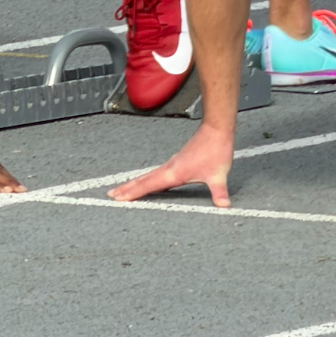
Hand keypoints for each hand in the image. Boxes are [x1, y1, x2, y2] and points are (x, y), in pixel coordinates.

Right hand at [108, 122, 234, 203]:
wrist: (216, 129)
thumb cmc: (216, 150)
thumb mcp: (219, 175)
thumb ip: (220, 192)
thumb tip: (225, 207)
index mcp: (174, 173)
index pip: (149, 185)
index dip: (133, 193)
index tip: (118, 199)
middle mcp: (169, 168)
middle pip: (143, 180)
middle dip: (127, 189)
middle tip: (110, 195)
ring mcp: (172, 164)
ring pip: (148, 176)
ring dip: (134, 183)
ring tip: (121, 190)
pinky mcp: (176, 162)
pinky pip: (156, 173)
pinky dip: (146, 179)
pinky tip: (147, 182)